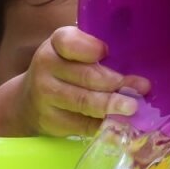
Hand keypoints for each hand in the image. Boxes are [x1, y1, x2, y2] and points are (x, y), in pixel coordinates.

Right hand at [11, 26, 149, 136]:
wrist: (29, 102)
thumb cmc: (61, 70)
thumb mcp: (71, 52)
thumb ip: (94, 52)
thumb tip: (133, 67)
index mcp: (55, 45)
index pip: (69, 43)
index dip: (89, 48)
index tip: (106, 52)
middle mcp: (45, 68)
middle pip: (84, 76)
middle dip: (114, 83)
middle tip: (140, 88)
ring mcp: (46, 97)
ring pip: (83, 102)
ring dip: (111, 105)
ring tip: (132, 107)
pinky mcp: (52, 121)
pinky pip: (82, 124)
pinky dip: (103, 125)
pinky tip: (119, 124)